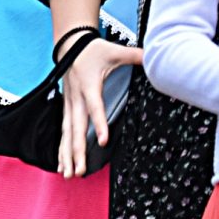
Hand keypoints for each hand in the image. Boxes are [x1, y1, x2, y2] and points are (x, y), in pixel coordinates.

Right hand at [58, 37, 141, 177]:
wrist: (69, 44)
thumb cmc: (93, 49)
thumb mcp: (115, 51)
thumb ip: (135, 56)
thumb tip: (156, 58)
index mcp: (88, 86)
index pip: (95, 108)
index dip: (99, 124)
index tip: (102, 141)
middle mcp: (76, 98)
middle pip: (75, 128)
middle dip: (77, 151)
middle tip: (79, 171)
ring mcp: (69, 104)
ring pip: (66, 133)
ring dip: (67, 155)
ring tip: (69, 174)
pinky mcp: (66, 108)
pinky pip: (63, 131)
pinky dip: (62, 148)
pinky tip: (62, 164)